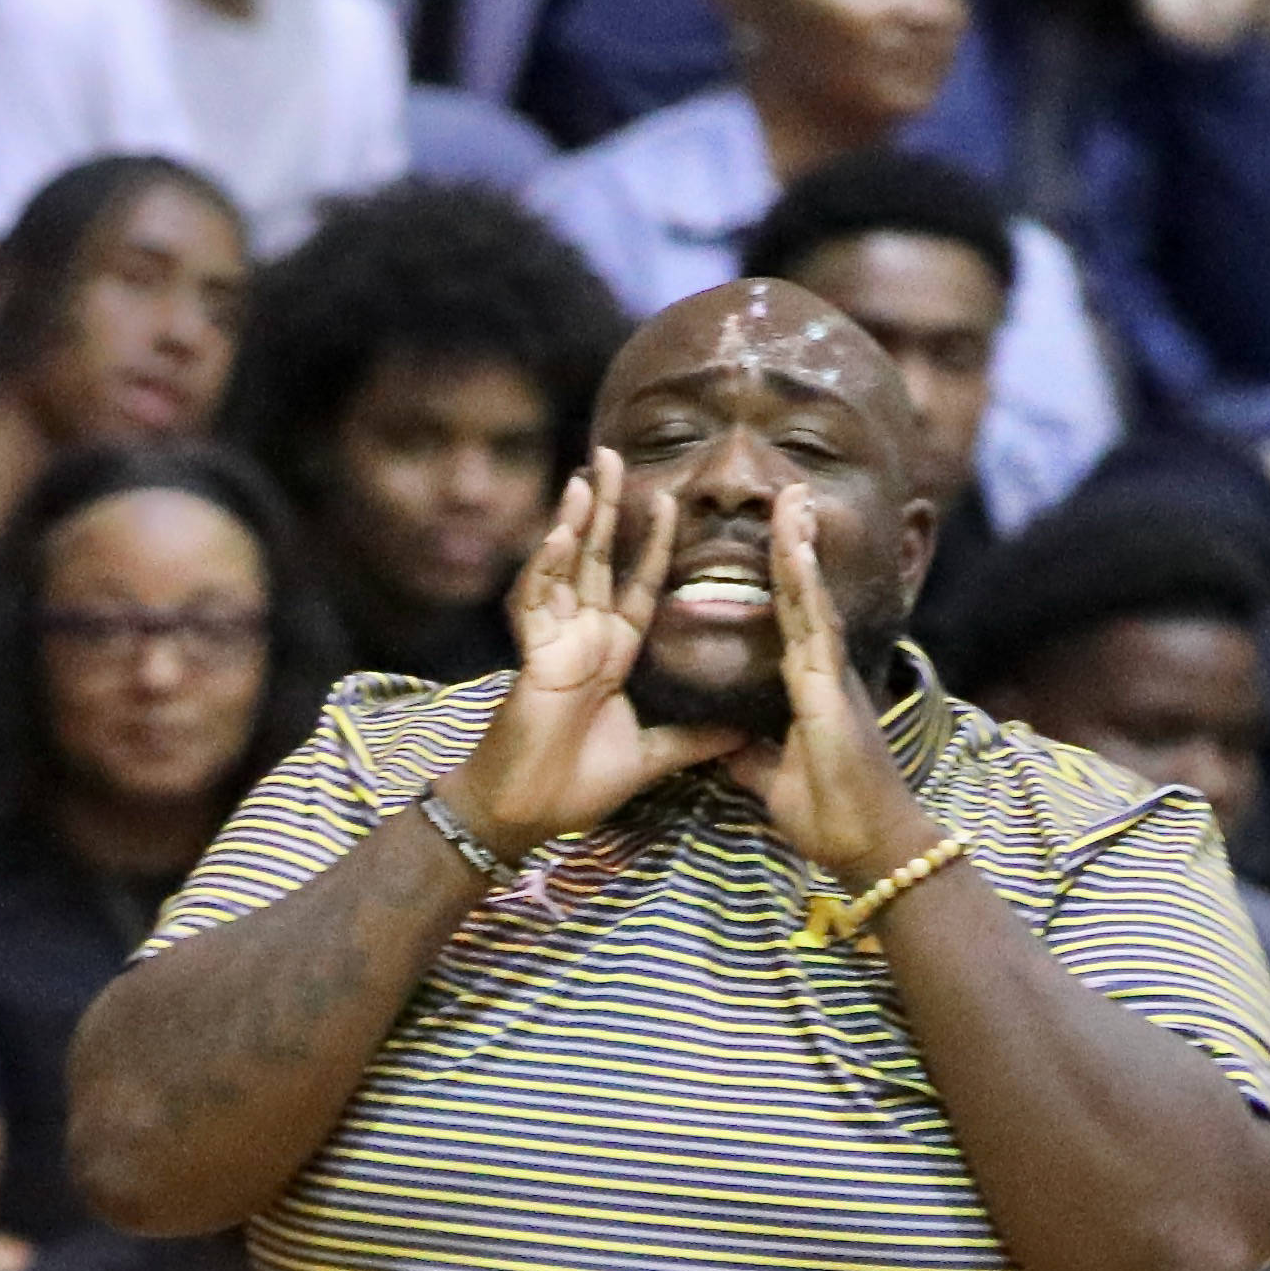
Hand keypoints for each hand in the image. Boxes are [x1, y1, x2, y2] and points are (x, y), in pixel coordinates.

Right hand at [450, 453, 741, 854]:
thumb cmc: (575, 785)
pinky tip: (561, 535)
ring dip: (575, 523)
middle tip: (614, 456)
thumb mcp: (651, 757)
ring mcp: (555, 643)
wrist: (527, 814)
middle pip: (598, 559)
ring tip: (587, 478)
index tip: (669, 502)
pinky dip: (547, 568)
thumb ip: (693, 739)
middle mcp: (583, 638)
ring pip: (565, 569)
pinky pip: (536, 602)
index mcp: (611, 654)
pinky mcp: (532, 656)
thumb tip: (743, 732)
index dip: (652, 545)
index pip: (636, 585)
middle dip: (606, 509)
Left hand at [717, 488, 936, 885]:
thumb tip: (721, 747)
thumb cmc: (832, 818)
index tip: (777, 536)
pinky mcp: (828, 684)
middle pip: (802, 593)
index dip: (781, 577)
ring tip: (792, 496)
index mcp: (810, 687)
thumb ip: (750, 757)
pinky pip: (810, 620)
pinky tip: (792, 542)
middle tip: (789, 492)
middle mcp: (823, 670)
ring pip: (808, 594)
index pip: (788, 619)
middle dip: (794, 542)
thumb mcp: (772, 781)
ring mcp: (828, 672)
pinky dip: (801, 578)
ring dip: (798, 544)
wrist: (870, 846)